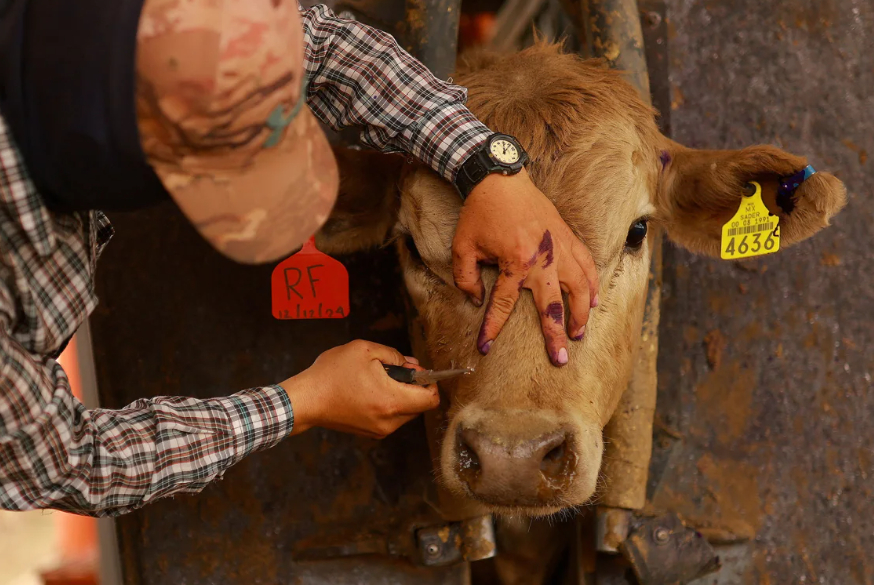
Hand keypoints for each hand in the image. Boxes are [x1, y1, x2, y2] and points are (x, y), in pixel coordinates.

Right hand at [282, 340, 438, 438]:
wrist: (305, 400)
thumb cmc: (332, 373)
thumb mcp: (364, 350)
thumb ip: (394, 355)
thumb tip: (412, 365)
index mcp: (392, 401)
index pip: (431, 400)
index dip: (430, 382)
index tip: (417, 370)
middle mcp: (390, 421)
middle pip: (419, 405)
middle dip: (413, 386)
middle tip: (393, 370)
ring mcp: (380, 430)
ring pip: (405, 412)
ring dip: (400, 395)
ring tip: (377, 379)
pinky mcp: (370, 433)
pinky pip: (391, 418)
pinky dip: (388, 404)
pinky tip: (369, 391)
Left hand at [452, 169, 598, 366]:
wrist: (499, 178)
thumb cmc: (480, 212)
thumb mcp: (463, 247)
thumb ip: (467, 278)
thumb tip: (477, 300)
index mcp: (515, 262)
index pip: (504, 305)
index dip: (493, 327)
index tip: (485, 346)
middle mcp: (542, 258)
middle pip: (553, 306)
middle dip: (556, 335)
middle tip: (560, 358)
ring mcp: (559, 247)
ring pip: (579, 288)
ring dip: (580, 314)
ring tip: (579, 334)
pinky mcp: (567, 236)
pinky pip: (587, 264)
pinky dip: (592, 284)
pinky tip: (593, 300)